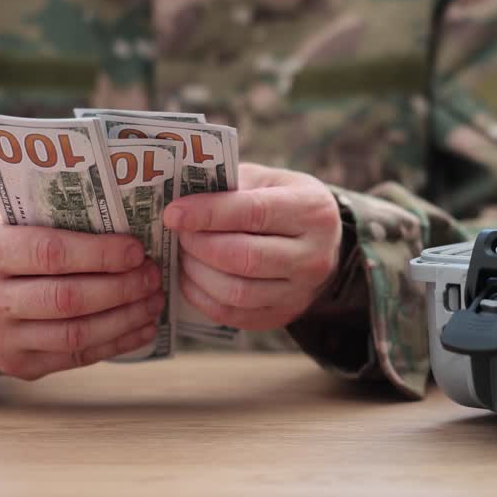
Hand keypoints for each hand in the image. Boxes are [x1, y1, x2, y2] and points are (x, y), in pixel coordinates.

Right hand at [0, 209, 165, 379]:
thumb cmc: (7, 245)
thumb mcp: (17, 220)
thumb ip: (59, 219)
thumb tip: (130, 218)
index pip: (50, 254)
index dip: (100, 254)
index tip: (137, 250)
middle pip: (67, 299)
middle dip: (120, 288)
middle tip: (153, 275)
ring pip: (75, 334)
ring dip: (125, 318)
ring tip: (154, 300)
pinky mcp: (18, 365)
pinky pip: (76, 358)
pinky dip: (117, 343)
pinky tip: (144, 327)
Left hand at [163, 163, 342, 331]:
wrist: (323, 242)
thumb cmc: (284, 202)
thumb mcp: (267, 181)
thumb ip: (230, 187)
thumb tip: (180, 201)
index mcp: (312, 212)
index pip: (254, 213)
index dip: (208, 214)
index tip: (173, 214)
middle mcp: (313, 256)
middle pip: (244, 258)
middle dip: (200, 246)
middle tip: (178, 233)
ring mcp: (300, 292)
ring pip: (236, 292)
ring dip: (198, 273)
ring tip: (184, 255)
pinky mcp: (283, 315)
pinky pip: (232, 314)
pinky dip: (202, 297)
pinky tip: (191, 278)